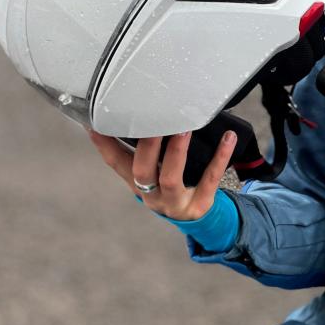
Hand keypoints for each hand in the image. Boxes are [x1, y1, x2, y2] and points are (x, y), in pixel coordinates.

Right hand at [88, 130, 236, 220]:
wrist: (196, 216)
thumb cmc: (172, 185)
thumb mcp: (155, 171)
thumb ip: (147, 147)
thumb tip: (143, 108)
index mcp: (138, 182)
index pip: (116, 163)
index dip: (104, 144)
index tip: (96, 122)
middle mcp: (152, 194)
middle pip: (142, 172)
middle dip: (146, 146)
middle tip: (154, 120)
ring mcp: (176, 203)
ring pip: (171, 178)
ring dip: (177, 152)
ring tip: (184, 128)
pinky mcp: (200, 205)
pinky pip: (211, 179)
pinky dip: (220, 158)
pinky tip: (228, 138)